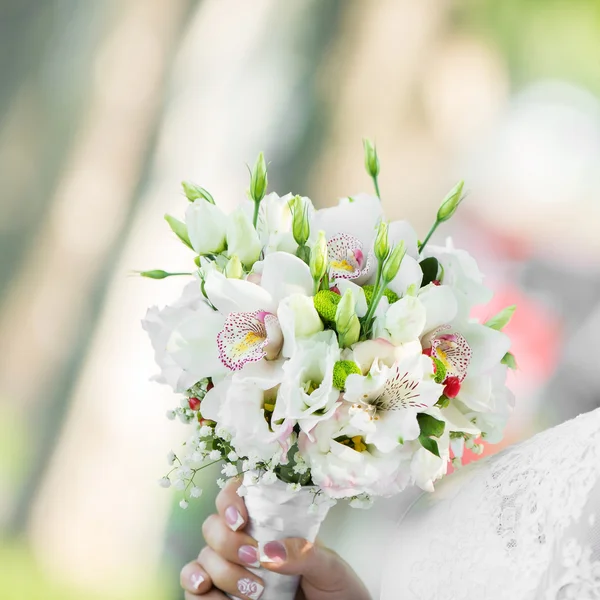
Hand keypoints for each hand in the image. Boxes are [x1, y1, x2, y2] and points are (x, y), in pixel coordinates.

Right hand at [180, 478, 370, 599]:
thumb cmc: (336, 588)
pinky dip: (196, 590)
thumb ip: (304, 554)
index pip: (239, 494)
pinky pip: (193, 590)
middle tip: (254, 558)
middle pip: (213, 525)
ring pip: (203, 557)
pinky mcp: (221, 597)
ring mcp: (231, 570)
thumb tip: (269, 550)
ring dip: (221, 571)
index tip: (240, 518)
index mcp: (271, 523)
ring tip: (254, 592)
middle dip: (228, 541)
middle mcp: (245, 542)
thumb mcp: (330, 566)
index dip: (230, 498)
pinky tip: (209, 592)